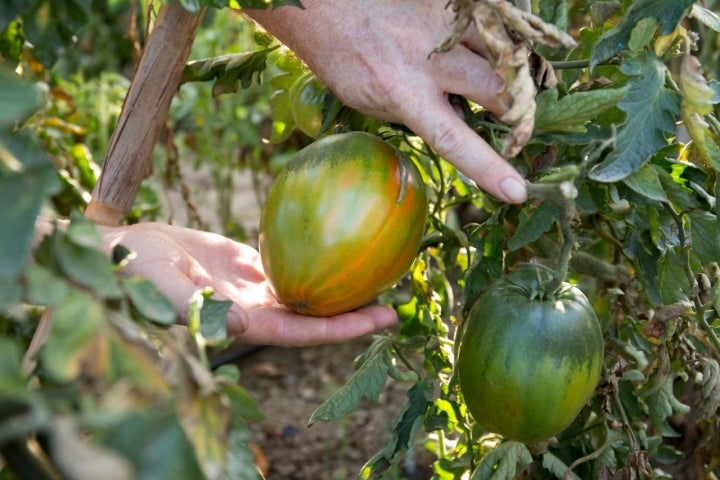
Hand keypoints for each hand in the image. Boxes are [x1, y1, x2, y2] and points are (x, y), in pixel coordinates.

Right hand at [99, 222, 397, 345]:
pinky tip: (339, 236)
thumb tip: (239, 324)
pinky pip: (290, 257)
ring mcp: (254, 286)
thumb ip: (198, 308)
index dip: (343, 328)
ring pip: (308, 285)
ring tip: (378, 264)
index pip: (305, 331)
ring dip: (341, 280)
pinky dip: (314, 252)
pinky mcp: (247, 263)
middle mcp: (257, 308)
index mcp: (244, 322)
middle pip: (317, 312)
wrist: (122, 252)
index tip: (383, 319)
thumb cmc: (135, 274)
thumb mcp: (163, 289)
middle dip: (356, 308)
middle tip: (400, 293)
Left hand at [245, 0, 527, 203]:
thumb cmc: (345, 63)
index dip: (488, 168)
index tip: (517, 191)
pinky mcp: (448, 7)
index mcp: (404, 94)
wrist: (327, 7)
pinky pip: (489, 28)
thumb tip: (457, 120)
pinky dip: (495, 46)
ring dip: (511, 75)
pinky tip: (491, 55)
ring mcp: (443, 28)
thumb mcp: (375, 104)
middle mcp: (430, 61)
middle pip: (496, 89)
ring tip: (511, 87)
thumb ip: (417, 114)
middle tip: (512, 122)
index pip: (455, 139)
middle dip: (512, 110)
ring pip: (501, 52)